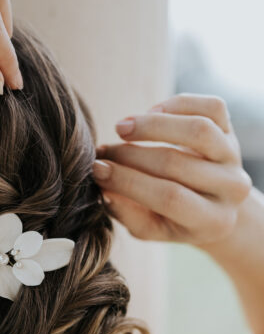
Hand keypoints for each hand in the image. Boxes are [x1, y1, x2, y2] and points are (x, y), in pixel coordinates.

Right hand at [92, 93, 252, 247]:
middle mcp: (231, 188)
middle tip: (102, 153)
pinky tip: (149, 114)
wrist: (211, 203)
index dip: (128, 182)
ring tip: (120, 129)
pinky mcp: (233, 130)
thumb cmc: (171, 218)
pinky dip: (176, 106)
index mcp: (212, 220)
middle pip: (176, 164)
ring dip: (152, 125)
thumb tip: (103, 187)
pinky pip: (211, 107)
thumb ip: (126, 213)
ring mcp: (235, 156)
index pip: (169, 197)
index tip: (97, 170)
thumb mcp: (148, 227)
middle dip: (130, 156)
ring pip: (197, 130)